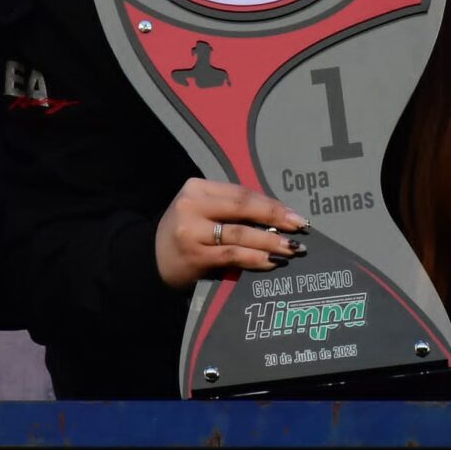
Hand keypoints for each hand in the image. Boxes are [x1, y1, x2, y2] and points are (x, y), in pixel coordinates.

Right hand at [153, 177, 308, 290]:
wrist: (151, 261)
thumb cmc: (186, 234)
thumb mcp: (202, 212)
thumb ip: (231, 210)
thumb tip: (278, 216)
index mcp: (196, 188)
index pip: (241, 193)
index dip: (270, 204)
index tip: (294, 214)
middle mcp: (191, 205)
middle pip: (242, 207)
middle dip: (275, 218)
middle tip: (299, 227)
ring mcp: (191, 231)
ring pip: (240, 233)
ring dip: (270, 241)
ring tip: (292, 248)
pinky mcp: (195, 255)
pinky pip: (233, 255)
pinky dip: (255, 258)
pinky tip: (272, 261)